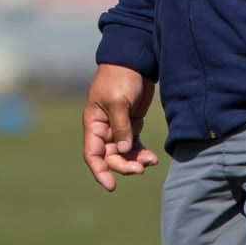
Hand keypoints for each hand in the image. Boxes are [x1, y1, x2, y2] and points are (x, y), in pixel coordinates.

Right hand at [82, 63, 159, 191]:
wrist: (135, 60)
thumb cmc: (120, 77)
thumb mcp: (118, 101)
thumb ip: (120, 127)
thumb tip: (123, 150)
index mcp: (94, 123)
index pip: (92, 154)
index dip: (100, 171)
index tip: (111, 185)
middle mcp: (104, 129)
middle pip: (110, 157)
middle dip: (124, 165)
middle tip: (140, 168)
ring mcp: (118, 127)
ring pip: (124, 153)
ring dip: (135, 160)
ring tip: (150, 161)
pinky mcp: (132, 124)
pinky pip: (134, 145)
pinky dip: (142, 153)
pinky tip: (153, 157)